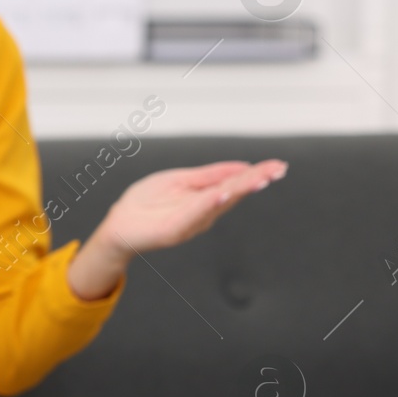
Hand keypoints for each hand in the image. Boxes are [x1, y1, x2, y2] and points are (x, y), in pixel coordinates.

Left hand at [67, 159, 287, 299]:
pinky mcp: (174, 230)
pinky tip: (222, 194)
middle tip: (277, 170)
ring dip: (238, 190)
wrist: (119, 223)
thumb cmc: (147, 202)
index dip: (256, 174)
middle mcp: (204, 213)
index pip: (234, 183)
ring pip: (218, 203)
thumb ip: (209, 175)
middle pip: (233, 193)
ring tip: (258, 179)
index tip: (278, 165)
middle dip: (255, 181)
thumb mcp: (180, 180)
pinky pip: (195, 215)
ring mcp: (191, 223)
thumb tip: (242, 167)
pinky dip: (209, 204)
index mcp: (205, 198)